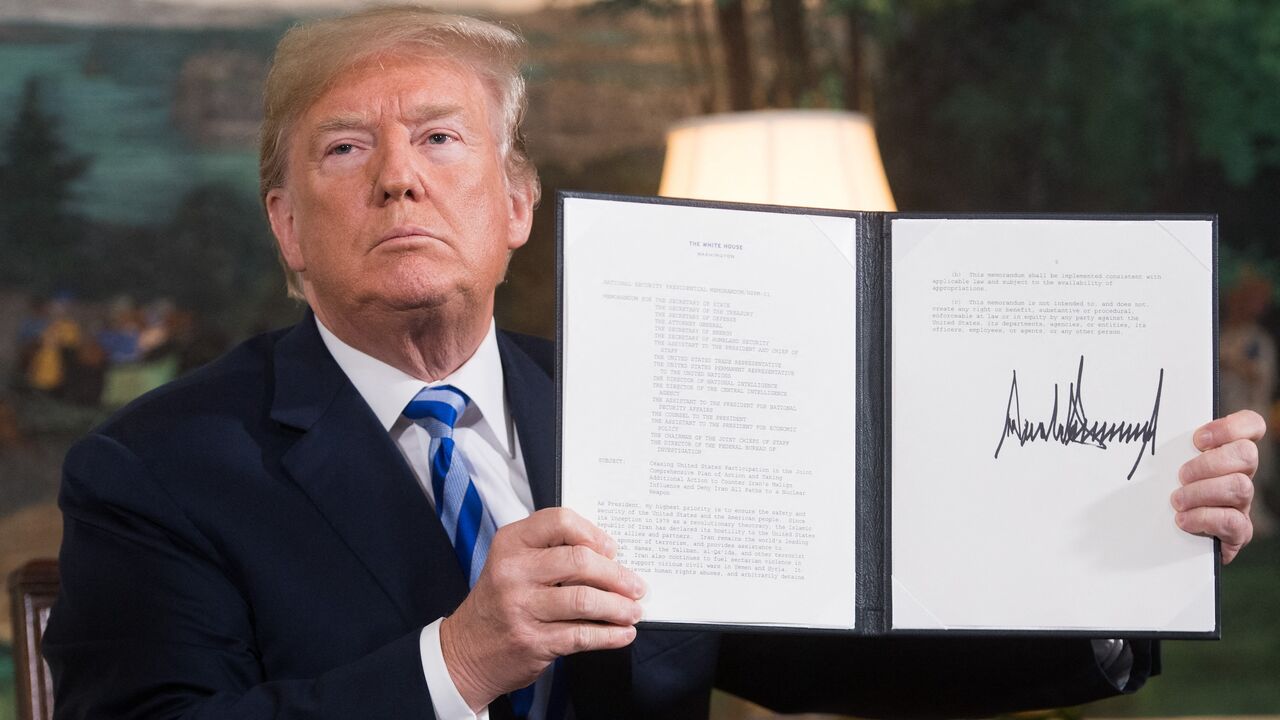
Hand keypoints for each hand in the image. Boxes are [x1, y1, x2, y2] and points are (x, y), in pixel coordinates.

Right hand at [439, 508, 644, 710]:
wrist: (466, 650)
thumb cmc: (499, 602)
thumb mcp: (513, 563)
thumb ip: (552, 552)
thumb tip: (609, 558)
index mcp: (511, 543)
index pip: (560, 521)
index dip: (594, 534)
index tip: (613, 550)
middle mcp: (513, 571)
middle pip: (580, 561)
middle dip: (617, 575)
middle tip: (635, 586)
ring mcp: (521, 607)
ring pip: (585, 600)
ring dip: (619, 607)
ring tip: (633, 611)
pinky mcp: (532, 641)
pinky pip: (582, 635)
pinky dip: (610, 635)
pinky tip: (622, 633)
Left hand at [1171, 409, 1265, 562]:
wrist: (1167, 540)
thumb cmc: (1164, 493)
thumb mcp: (1166, 466)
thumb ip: (1169, 449)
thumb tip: (1148, 433)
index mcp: (1227, 453)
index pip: (1251, 426)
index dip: (1231, 427)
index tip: (1198, 439)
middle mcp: (1240, 475)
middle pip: (1247, 455)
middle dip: (1209, 463)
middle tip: (1181, 475)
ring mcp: (1242, 504)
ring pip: (1241, 487)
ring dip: (1202, 492)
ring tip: (1177, 500)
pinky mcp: (1238, 532)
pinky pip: (1233, 521)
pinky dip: (1204, 519)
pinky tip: (1183, 520)